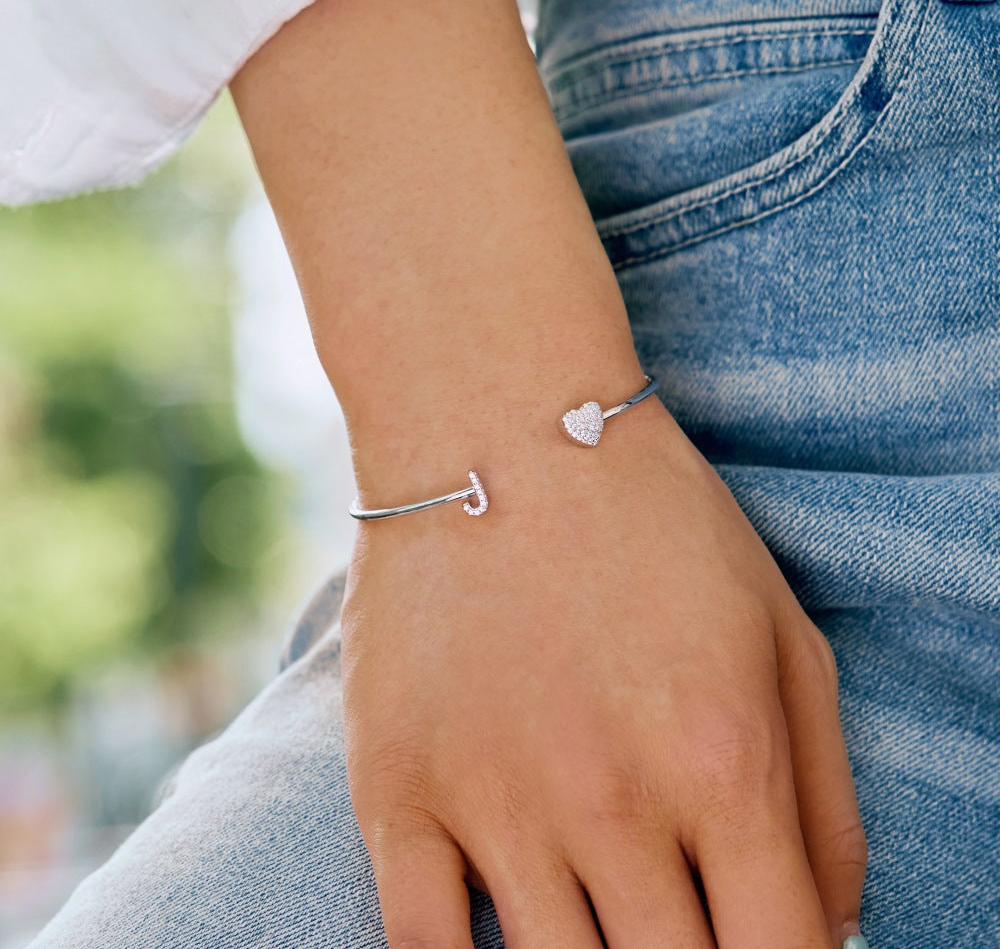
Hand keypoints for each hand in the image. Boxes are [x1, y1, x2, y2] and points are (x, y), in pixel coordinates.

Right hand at [339, 401, 866, 947]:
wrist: (497, 426)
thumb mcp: (782, 633)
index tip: (752, 946)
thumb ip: (828, 800)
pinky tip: (502, 934)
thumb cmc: (652, 521)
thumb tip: (836, 932)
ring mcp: (493, 805)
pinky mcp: (397, 792)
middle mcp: (611, 806)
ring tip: (602, 917)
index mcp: (724, 765)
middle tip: (672, 921)